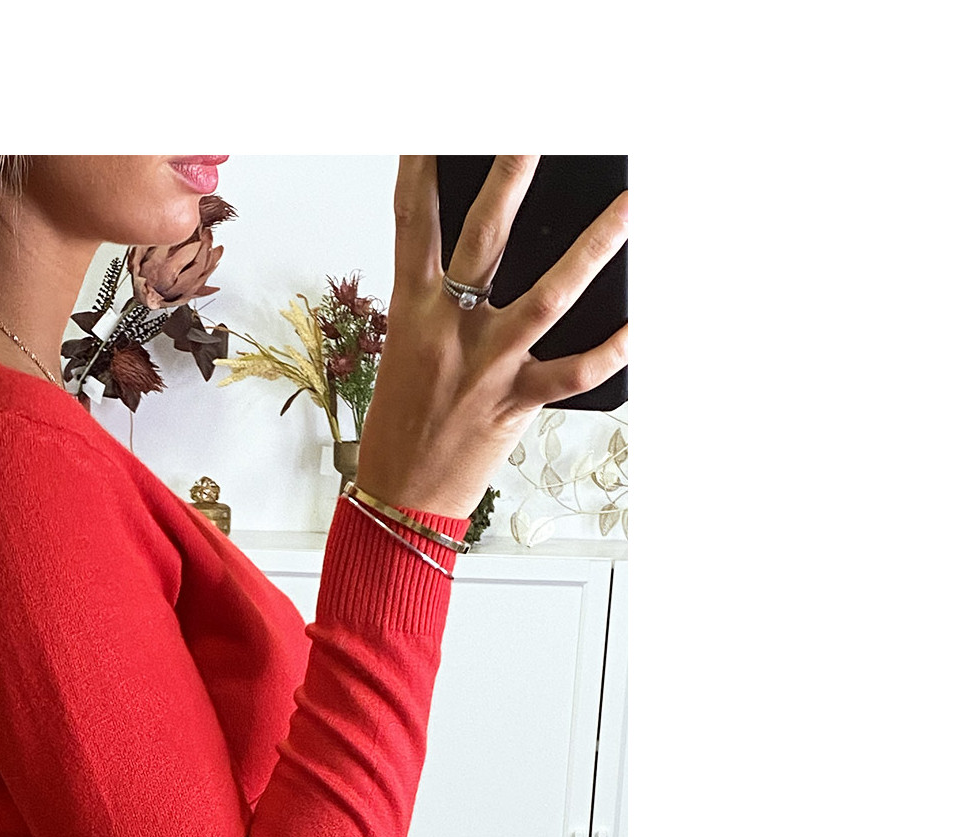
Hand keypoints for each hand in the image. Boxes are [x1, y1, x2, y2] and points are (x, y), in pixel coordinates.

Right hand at [355, 155, 627, 519]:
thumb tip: (474, 270)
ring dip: (593, 248)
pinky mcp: (515, 401)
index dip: (420, 169)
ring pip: (548, 296)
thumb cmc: (399, 430)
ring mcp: (487, 365)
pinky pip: (576, 371)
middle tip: (533, 133)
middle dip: (508, 178)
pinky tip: (643, 321)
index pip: (411, 223)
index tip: (435, 131)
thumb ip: (440, 306)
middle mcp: (449, 330)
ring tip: (630, 206)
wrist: (398, 500)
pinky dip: (614, 347)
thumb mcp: (407, 354)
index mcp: (412, 312)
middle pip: (482, 238)